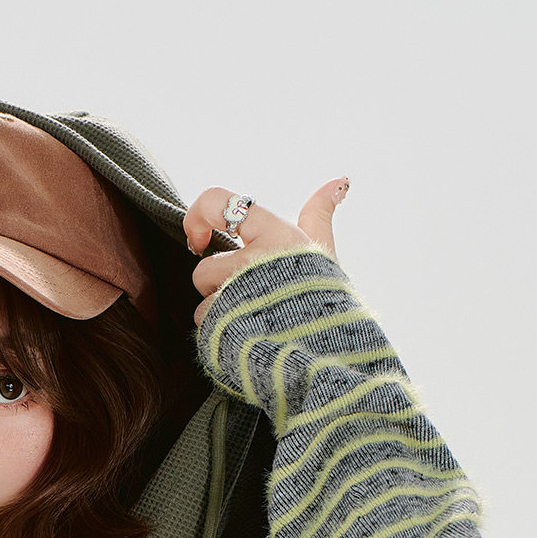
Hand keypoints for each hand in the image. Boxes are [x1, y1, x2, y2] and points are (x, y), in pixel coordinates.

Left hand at [183, 180, 348, 327]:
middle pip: (204, 268)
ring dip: (220, 315)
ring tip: (254, 322)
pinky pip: (205, 329)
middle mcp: (255, 262)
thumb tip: (339, 180)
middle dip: (219, 287)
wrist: (328, 356)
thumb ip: (319, 216)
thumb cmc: (324, 303)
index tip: (199, 239)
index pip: (218, 201)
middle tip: (251, 298)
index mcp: (277, 236)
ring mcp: (237, 297)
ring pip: (202, 304)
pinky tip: (247, 339)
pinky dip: (220, 336)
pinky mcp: (224, 330)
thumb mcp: (324, 254)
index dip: (197, 216)